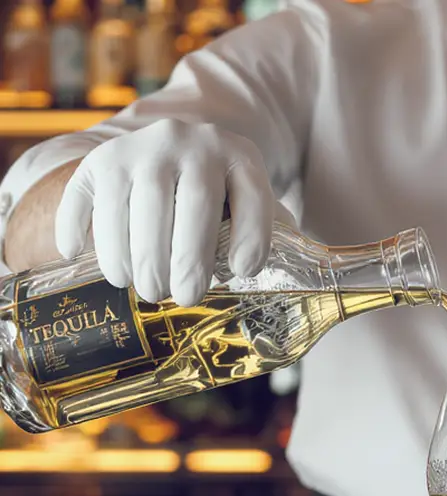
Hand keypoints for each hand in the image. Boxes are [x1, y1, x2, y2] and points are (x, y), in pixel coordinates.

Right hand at [55, 118, 275, 306]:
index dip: (252, 236)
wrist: (173, 150)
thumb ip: (266, 233)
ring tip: (145, 288)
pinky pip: (83, 197)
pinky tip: (78, 257)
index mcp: (238, 157)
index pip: (253, 195)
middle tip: (186, 297)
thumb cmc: (220, 197)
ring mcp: (139, 148)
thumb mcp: (250, 204)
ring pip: (135, 204)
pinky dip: (76, 229)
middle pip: (192, 203)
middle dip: (188, 259)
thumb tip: (266, 274)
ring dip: (136, 256)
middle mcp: (190, 143)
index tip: (243, 272)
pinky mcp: (99, 160)